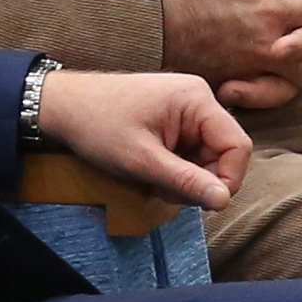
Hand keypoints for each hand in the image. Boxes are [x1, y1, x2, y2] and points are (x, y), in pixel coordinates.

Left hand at [30, 66, 249, 206]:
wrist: (62, 105)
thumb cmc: (98, 125)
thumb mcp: (141, 160)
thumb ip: (185, 180)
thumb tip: (224, 201)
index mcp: (197, 100)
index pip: (238, 146)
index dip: (227, 179)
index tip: (201, 201)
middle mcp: (199, 100)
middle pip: (223, 154)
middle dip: (198, 180)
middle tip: (162, 189)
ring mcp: (187, 110)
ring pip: (206, 158)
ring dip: (184, 178)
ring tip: (150, 179)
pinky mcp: (175, 121)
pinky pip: (190, 153)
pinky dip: (174, 170)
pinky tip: (150, 171)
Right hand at [150, 0, 301, 111]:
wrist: (138, 16)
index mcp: (270, 7)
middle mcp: (265, 44)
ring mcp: (245, 70)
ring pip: (293, 90)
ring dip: (301, 80)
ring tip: (300, 70)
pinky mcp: (223, 85)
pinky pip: (258, 96)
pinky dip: (265, 90)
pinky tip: (262, 79)